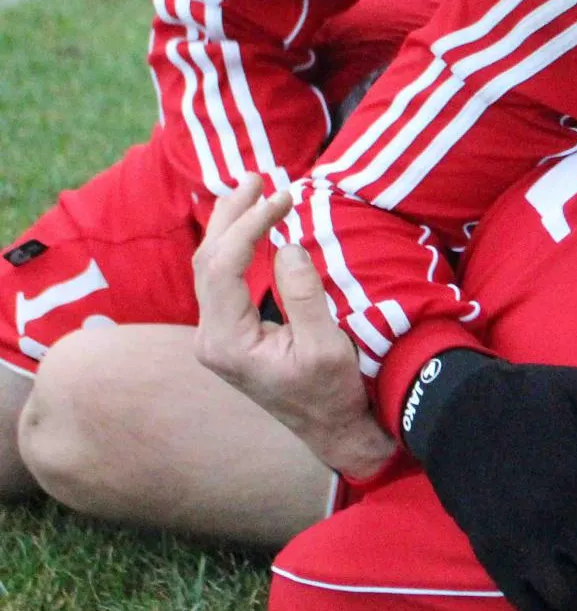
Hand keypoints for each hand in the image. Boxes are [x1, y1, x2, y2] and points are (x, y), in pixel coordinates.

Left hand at [192, 176, 396, 479]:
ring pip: (210, 268)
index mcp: (227, 342)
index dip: (250, 224)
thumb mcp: (326, 346)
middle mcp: (213, 339)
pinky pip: (223, 281)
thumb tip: (285, 246)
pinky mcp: (232, 336)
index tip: (284, 198)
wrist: (335, 433)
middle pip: (207, 261)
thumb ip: (303, 295)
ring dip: (230, 226)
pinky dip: (236, 247)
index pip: (223, 266)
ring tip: (253, 190)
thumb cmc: (335, 394)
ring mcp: (219, 338)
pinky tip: (251, 227)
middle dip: (230, 215)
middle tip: (257, 178)